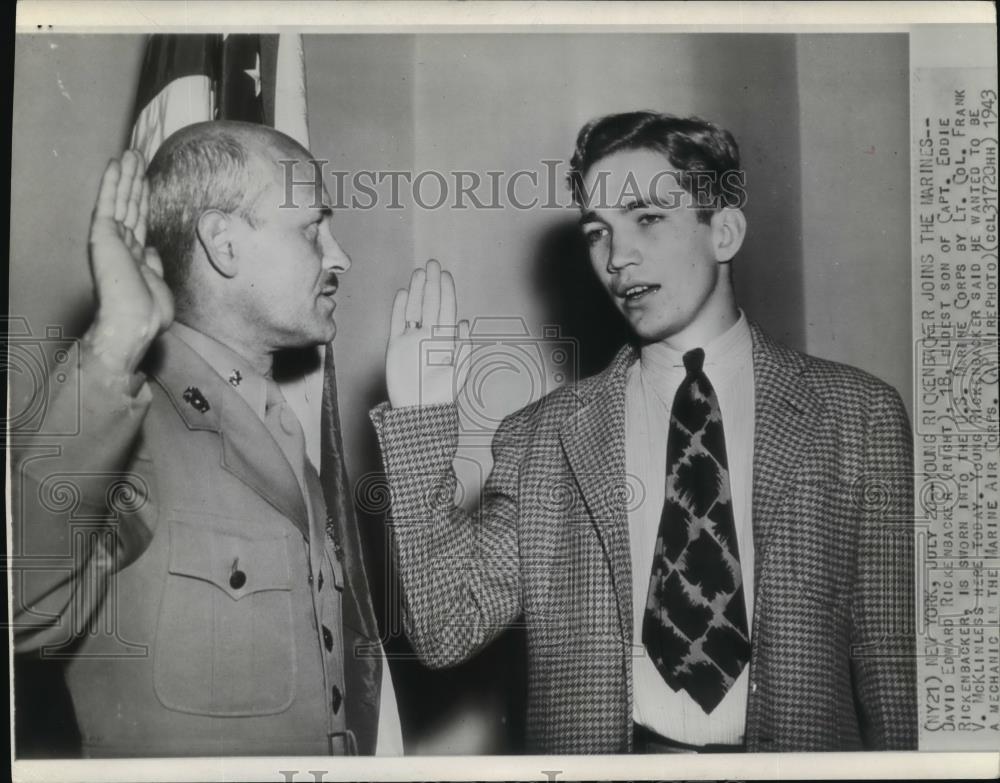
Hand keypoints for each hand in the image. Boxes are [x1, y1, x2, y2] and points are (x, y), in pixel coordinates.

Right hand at [86, 149, 173, 374]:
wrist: (134, 320)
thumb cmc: (149, 312)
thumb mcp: (158, 284)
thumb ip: (153, 264)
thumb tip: (151, 249)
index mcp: (135, 257)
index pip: (140, 220)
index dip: (143, 199)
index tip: (145, 180)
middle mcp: (122, 244)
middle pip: (130, 204)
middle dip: (134, 180)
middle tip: (138, 156)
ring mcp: (112, 238)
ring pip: (122, 198)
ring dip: (126, 174)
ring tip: (131, 152)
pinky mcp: (104, 234)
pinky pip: (109, 202)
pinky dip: (111, 182)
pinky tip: (115, 164)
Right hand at [386, 259, 469, 408]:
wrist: (418, 411)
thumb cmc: (441, 396)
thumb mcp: (458, 372)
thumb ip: (463, 348)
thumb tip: (464, 323)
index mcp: (446, 340)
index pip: (446, 310)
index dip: (446, 292)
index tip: (445, 275)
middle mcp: (429, 336)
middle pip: (430, 304)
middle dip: (432, 284)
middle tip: (432, 264)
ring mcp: (412, 339)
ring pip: (414, 309)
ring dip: (416, 291)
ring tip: (418, 273)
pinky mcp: (396, 346)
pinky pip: (397, 322)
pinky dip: (399, 308)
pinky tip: (402, 293)